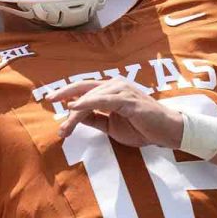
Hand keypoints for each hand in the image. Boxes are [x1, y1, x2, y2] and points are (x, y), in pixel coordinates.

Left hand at [46, 78, 183, 147]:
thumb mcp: (112, 125)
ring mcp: (122, 90)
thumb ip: (95, 119)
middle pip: (84, 88)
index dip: (68, 92)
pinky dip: (88, 102)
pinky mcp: (128, 100)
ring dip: (75, 112)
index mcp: (112, 89)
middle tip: (49, 99)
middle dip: (65, 94)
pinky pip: (103, 100)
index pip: (85, 88)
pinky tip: (75, 107)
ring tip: (64, 128)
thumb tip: (75, 115)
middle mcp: (116, 85)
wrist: (167, 132)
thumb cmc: (142, 127)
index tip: (52, 100)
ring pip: (91, 97)